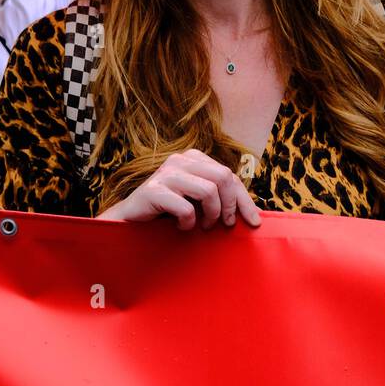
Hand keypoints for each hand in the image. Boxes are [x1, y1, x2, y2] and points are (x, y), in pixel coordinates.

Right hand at [97, 149, 261, 230]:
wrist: (130, 220)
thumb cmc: (168, 211)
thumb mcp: (197, 200)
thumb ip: (218, 197)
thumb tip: (251, 213)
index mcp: (193, 158)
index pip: (229, 175)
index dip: (244, 200)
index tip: (254, 222)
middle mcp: (180, 160)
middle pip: (223, 177)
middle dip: (229, 206)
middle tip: (223, 225)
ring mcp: (166, 173)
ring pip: (208, 191)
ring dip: (211, 215)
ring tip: (203, 226)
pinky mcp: (153, 190)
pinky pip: (186, 208)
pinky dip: (189, 223)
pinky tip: (182, 227)